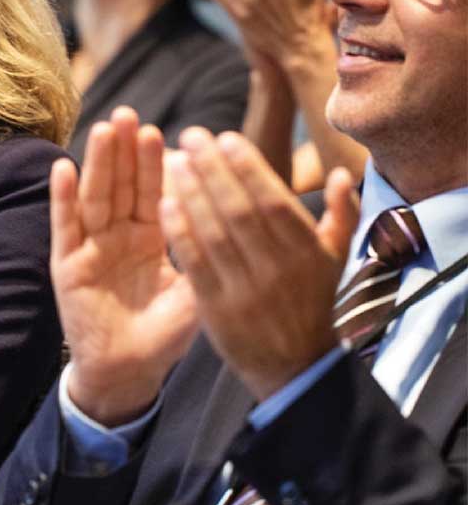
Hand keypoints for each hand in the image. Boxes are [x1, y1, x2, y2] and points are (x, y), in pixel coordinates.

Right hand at [52, 107, 200, 425]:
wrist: (127, 372)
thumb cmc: (162, 335)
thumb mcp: (192, 294)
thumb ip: (203, 258)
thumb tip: (228, 218)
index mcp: (149, 237)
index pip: (152, 192)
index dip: (154, 163)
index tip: (159, 131)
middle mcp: (118, 235)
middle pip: (121, 185)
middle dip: (125, 151)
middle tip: (128, 114)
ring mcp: (91, 247)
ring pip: (94, 197)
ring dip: (98, 164)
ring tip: (103, 129)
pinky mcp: (67, 266)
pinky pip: (64, 228)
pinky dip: (62, 199)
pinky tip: (63, 168)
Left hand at [161, 128, 357, 400]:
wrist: (294, 368)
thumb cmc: (311, 302)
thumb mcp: (334, 261)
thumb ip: (341, 215)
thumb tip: (340, 172)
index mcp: (307, 253)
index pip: (274, 201)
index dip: (248, 167)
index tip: (225, 137)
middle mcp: (278, 270)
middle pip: (240, 211)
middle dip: (214, 170)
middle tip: (192, 135)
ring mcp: (246, 292)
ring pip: (215, 234)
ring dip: (192, 194)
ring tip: (174, 161)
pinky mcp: (217, 311)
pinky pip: (195, 265)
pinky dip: (180, 233)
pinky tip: (164, 203)